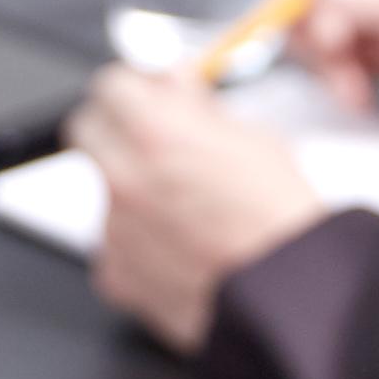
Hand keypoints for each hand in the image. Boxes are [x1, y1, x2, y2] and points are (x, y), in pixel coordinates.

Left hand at [71, 64, 334, 354]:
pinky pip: (115, 248)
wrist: (290, 294)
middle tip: (154, 141)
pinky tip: (181, 250)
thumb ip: (197, 105)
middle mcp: (123, 176)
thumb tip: (175, 84)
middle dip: (116, 129)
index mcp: (153, 132)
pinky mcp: (117, 275)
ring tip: (188, 212)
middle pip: (88, 132)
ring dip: (134, 192)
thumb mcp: (252, 137)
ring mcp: (114, 229)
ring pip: (107, 193)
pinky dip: (140, 246)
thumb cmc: (281, 220)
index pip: (109, 86)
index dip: (134, 88)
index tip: (147, 95)